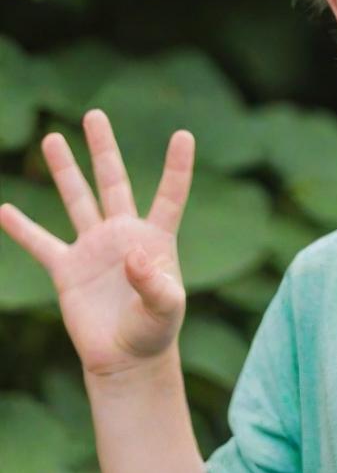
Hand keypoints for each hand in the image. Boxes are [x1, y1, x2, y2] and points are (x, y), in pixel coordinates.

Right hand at [0, 109, 195, 375]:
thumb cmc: (156, 332)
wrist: (126, 359)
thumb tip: (133, 257)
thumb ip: (155, 284)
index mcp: (156, 239)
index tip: (184, 134)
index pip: (169, 195)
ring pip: (77, 200)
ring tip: (53, 138)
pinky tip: (4, 209)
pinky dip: (22, 228)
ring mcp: (93, 249)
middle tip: (95, 114)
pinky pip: (41, 244)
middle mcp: (124, 235)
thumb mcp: (167, 309)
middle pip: (113, 182)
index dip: (177, 167)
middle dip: (104, 148)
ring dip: (65, 171)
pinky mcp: (67, 270)